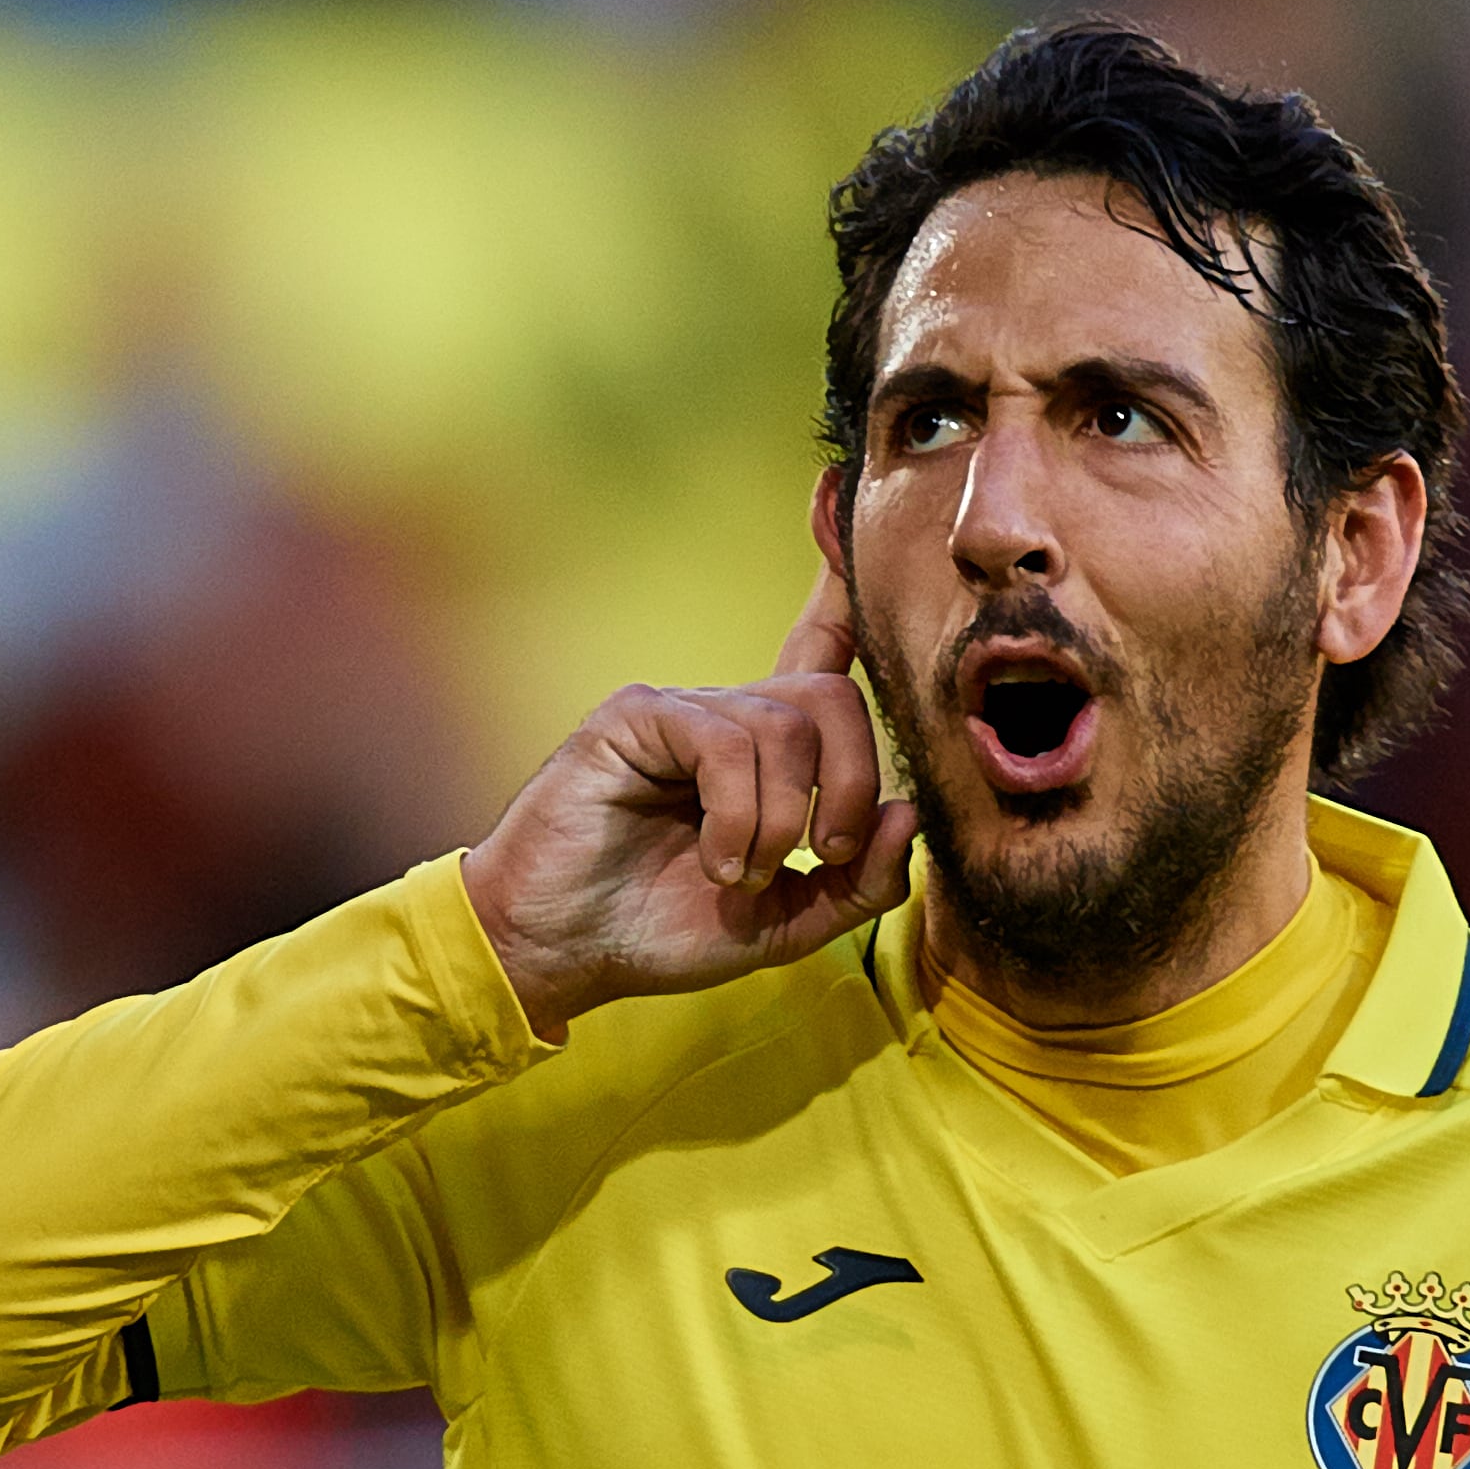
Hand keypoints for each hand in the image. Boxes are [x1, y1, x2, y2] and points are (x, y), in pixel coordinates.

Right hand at [461, 573, 923, 1039]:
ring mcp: (682, 711)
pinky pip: (725, 741)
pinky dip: (737, 814)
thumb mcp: (784, 923)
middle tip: (822, 852)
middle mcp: (729, 718)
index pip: (820, 657)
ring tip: (739, 873)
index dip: (846, 601)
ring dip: (779, 820)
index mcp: (767, 756)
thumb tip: (907, 814)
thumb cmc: (661, 931)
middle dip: (851, 782)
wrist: (562, 952)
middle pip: (833, 698)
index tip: (848, 516)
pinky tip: (716, 858)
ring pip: (785, 726)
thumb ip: (858, 883)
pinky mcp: (635, 717)